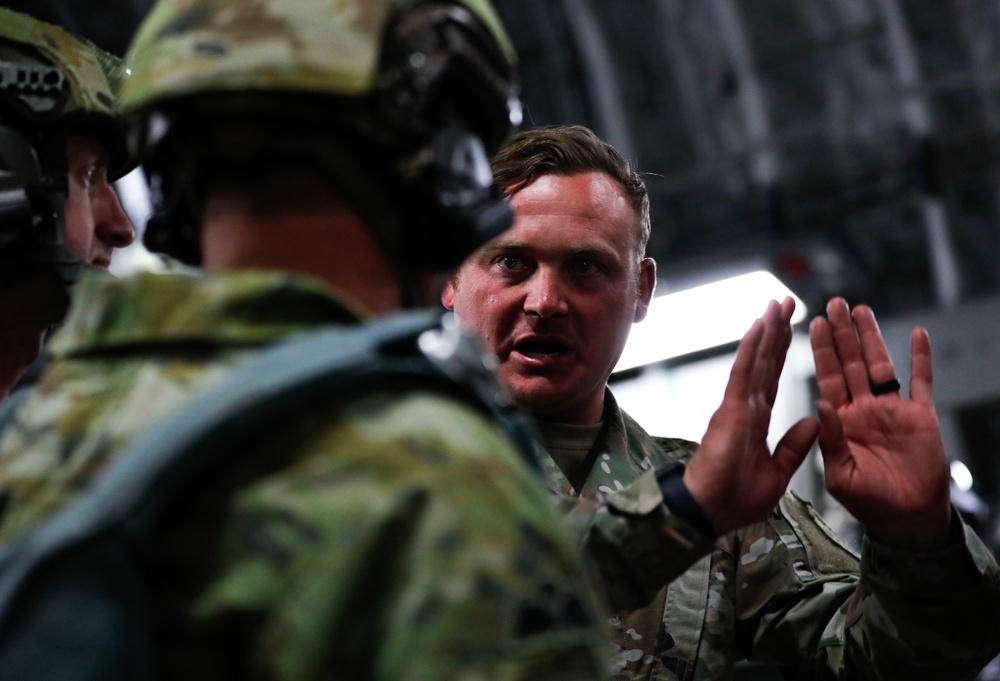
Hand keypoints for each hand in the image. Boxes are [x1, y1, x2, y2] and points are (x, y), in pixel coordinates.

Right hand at [684, 297, 819, 535]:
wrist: (711, 513)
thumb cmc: (736, 500)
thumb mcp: (778, 474)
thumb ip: (793, 447)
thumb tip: (811, 421)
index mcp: (757, 420)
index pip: (773, 378)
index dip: (782, 352)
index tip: (792, 326)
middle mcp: (747, 406)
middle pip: (766, 361)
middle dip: (777, 330)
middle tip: (785, 300)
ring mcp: (738, 406)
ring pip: (756, 360)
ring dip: (766, 331)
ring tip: (775, 303)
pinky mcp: (730, 411)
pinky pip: (744, 374)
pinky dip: (751, 350)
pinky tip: (759, 327)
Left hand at [810, 297, 951, 550]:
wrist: (907, 521)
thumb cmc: (869, 504)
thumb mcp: (839, 476)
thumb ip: (830, 441)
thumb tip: (823, 404)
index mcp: (840, 422)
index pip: (827, 378)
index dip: (821, 351)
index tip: (812, 324)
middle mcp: (864, 410)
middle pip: (851, 363)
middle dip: (841, 334)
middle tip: (834, 303)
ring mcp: (892, 410)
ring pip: (880, 365)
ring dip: (872, 337)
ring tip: (861, 310)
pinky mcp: (921, 417)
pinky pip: (921, 381)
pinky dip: (920, 358)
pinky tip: (916, 334)